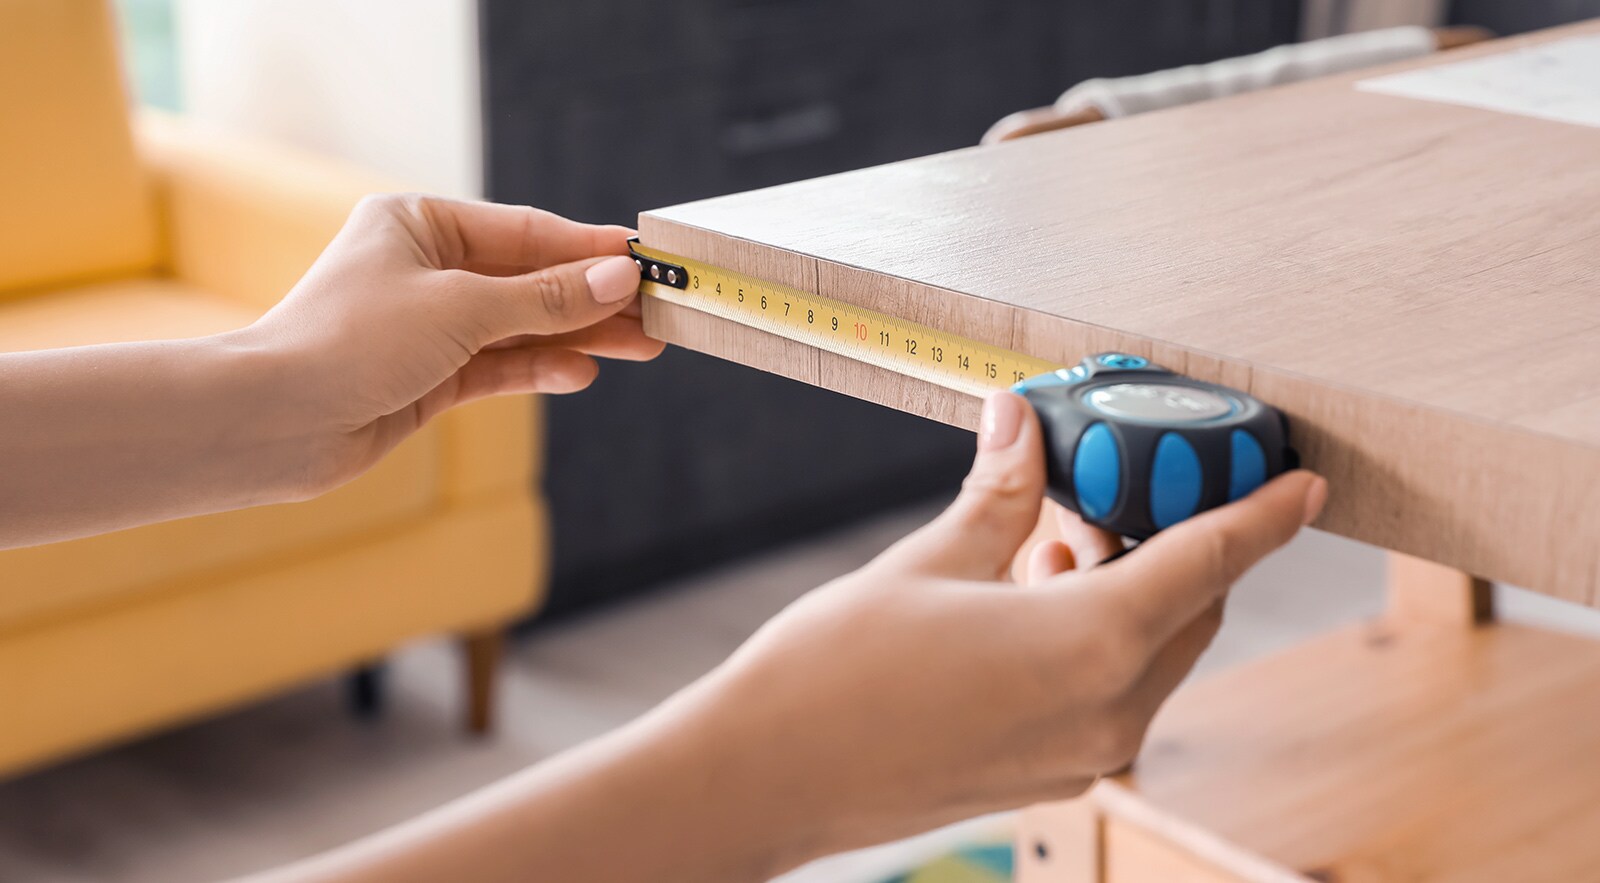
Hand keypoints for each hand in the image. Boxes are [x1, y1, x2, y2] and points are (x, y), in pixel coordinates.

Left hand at [251, 194, 662, 490]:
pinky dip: (539, 368)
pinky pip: (499, 366)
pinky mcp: (428, 377)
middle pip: (529, 280)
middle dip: (592, 299)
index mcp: (419, 222)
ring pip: (521, 327)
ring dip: (578, 337)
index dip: (587, 248)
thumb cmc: (350, 340)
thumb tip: (619, 276)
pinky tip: (581, 372)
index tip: (645, 260)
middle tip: (658, 313)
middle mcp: (425, 268)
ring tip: (642, 347)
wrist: (275, 421)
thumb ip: (546, 298)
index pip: (524, 231)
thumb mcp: (462, 308)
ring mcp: (428, 325)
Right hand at [696, 391, 1326, 867]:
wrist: (769, 776)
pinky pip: (1111, 689)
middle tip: (1121, 482)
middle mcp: (1105, 713)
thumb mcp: (926, 562)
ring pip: (1151, 650)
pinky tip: (1033, 592)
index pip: (1207, 561)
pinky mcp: (1051, 775)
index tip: (1303, 484)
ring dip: (1126, 585)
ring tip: (1052, 534)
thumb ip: (1000, 494)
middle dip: (1172, 537)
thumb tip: (1024, 425)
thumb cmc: (833, 675)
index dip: (1262, 515)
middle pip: (1187, 607)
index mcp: (1088, 646)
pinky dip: (1098, 633)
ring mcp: (1082, 755)